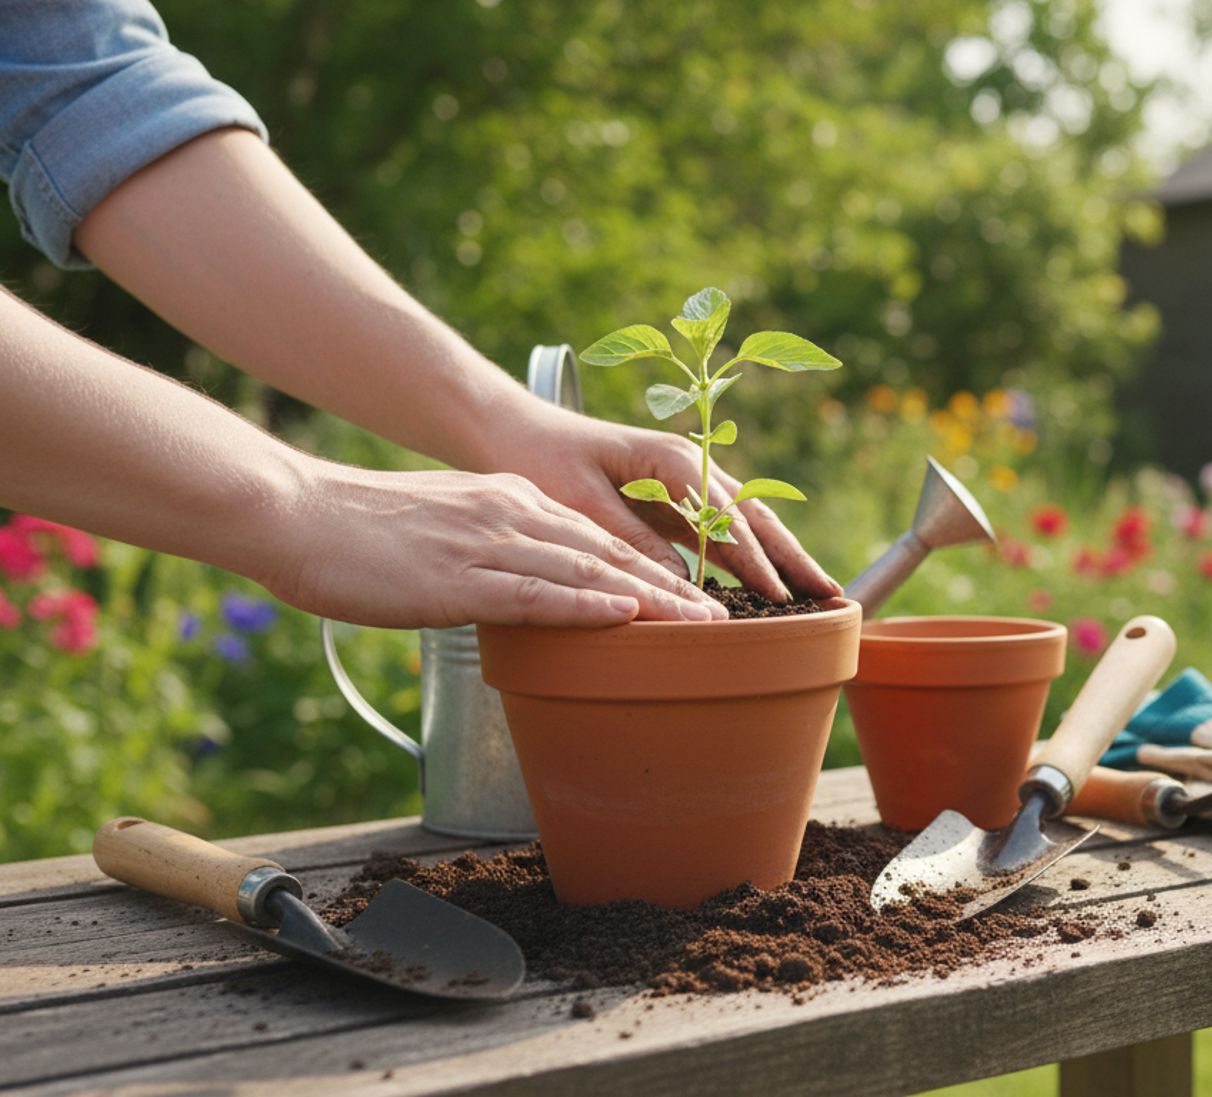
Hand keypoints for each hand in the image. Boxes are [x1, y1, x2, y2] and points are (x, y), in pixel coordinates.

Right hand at [257, 463, 725, 627]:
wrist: (294, 513)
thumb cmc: (355, 533)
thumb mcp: (439, 533)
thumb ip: (485, 552)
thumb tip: (513, 587)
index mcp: (508, 502)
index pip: (596, 537)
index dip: (650, 566)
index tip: (694, 590)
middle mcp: (511, 516)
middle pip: (609, 553)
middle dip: (672, 585)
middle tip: (724, 614)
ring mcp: (489, 545)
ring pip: (588, 572)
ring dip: (651, 600)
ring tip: (702, 624)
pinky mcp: (460, 578)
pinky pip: (536, 593)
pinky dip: (587, 605)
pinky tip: (627, 617)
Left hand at [477, 401, 841, 602]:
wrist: (512, 431)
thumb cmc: (540, 458)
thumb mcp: (581, 501)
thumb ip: (632, 537)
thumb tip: (681, 581)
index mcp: (672, 459)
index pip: (728, 516)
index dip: (756, 560)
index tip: (779, 596)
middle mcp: (689, 467)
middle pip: (755, 516)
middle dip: (794, 557)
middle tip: (831, 594)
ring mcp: (685, 485)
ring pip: (747, 525)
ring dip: (782, 558)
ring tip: (817, 593)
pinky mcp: (673, 502)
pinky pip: (722, 532)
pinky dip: (750, 558)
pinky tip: (769, 584)